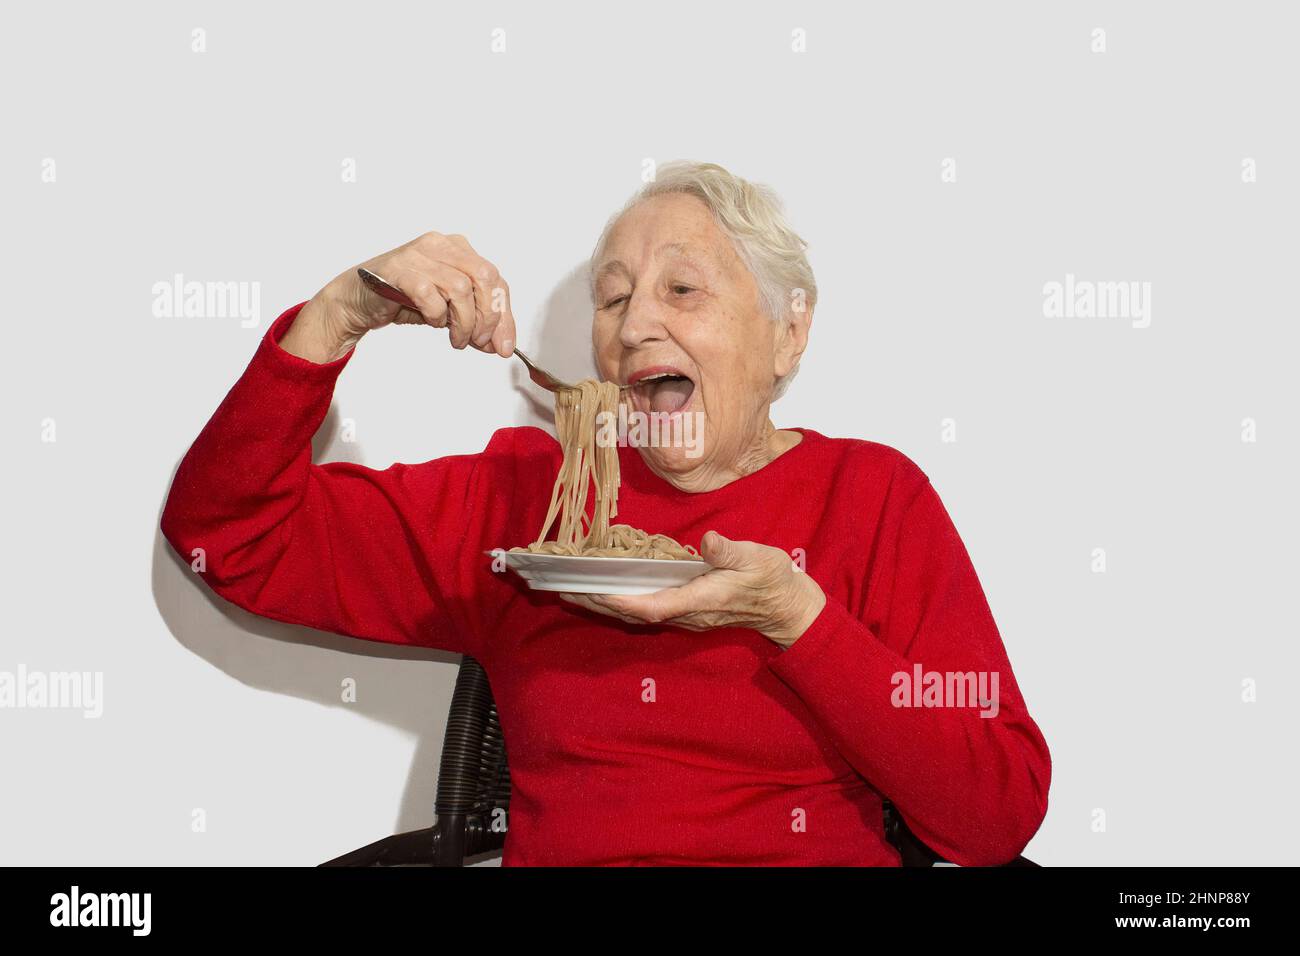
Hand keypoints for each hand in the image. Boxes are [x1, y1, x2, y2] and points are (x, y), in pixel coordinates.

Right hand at [282, 231, 517, 362]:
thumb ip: (474, 322)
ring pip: (461, 288)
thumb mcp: (448, 311)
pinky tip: (433, 322)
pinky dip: (437, 315)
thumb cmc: (403, 298)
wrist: (358, 300)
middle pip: (484, 279)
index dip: (504, 316)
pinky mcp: (400, 269)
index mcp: (457, 249)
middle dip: (488, 318)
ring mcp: (419, 254)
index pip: (495, 279)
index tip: (504, 346)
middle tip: (479, 342)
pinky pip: (431, 295)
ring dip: (463, 323)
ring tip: (456, 339)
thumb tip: (499, 344)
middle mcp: (441, 245)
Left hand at [558, 531, 826, 647]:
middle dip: (598, 603)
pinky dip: (619, 600)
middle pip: (634, 613)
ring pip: (636, 613)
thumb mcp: (756, 558)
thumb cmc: (771, 579)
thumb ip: (729, 551)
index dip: (624, 601)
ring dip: (603, 604)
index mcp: (700, 600)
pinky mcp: (685, 610)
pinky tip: (601, 589)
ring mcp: (685, 615)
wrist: (786, 607)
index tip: (597, 592)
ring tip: (570, 590)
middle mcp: (687, 614)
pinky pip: (644, 608)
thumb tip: (708, 540)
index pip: (655, 606)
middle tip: (562, 590)